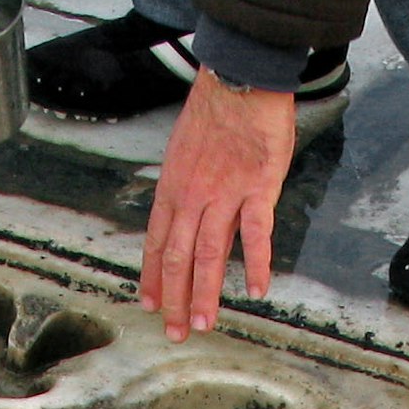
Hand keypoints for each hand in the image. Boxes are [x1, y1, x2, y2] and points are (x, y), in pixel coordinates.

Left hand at [140, 71, 295, 338]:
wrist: (240, 78)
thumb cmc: (215, 108)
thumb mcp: (183, 148)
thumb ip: (184, 183)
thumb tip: (185, 208)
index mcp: (172, 187)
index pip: (155, 242)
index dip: (151, 277)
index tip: (150, 304)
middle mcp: (191, 196)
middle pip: (177, 257)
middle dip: (174, 299)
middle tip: (176, 331)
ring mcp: (223, 194)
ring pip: (209, 254)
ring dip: (205, 293)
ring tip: (205, 323)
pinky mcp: (257, 188)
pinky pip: (255, 233)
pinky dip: (257, 264)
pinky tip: (259, 289)